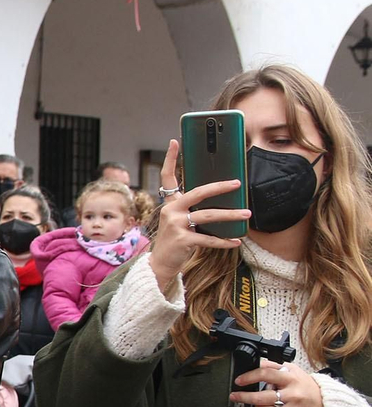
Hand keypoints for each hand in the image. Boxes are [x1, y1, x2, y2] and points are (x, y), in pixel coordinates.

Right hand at [148, 139, 247, 293]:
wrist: (160, 265)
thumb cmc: (176, 240)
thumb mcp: (181, 221)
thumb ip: (195, 209)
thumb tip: (224, 201)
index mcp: (170, 203)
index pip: (167, 177)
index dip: (170, 158)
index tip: (175, 141)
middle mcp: (170, 211)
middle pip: (198, 193)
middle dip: (220, 187)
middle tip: (238, 183)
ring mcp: (175, 225)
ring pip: (208, 216)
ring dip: (230, 216)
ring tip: (246, 214)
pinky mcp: (182, 240)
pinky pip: (208, 239)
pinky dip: (224, 241)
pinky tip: (236, 241)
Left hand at [231, 360, 327, 406]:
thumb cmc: (309, 389)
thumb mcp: (295, 372)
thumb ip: (276, 366)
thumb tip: (259, 363)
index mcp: (292, 379)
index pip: (266, 374)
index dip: (248, 377)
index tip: (239, 380)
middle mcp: (291, 395)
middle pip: (259, 397)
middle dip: (243, 396)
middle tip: (235, 395)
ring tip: (255, 405)